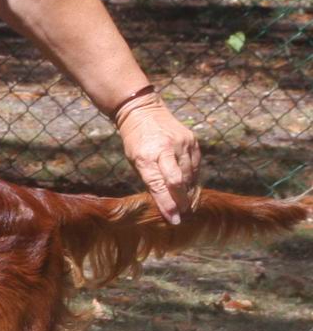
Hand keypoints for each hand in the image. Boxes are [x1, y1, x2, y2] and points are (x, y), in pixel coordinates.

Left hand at [115, 93, 200, 223]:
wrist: (143, 111)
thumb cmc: (135, 141)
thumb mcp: (134, 161)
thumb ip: (150, 179)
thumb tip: (164, 201)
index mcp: (146, 157)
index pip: (159, 186)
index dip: (167, 205)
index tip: (174, 219)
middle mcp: (166, 149)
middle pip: (178, 181)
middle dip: (182, 201)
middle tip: (183, 215)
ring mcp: (182, 143)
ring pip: (190, 175)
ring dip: (188, 191)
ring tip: (187, 204)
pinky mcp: (192, 140)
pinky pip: (195, 165)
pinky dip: (193, 177)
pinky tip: (190, 186)